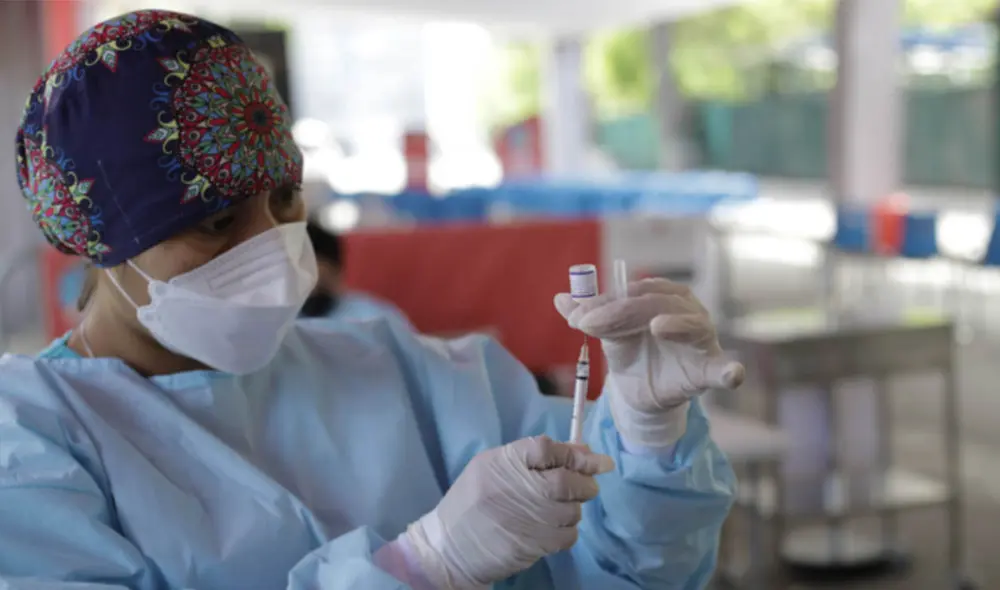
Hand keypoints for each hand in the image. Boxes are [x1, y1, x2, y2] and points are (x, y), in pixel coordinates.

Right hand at [401, 436, 614, 589]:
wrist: (449, 547)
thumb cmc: (472, 502)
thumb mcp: (492, 468)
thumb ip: (534, 457)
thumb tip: (583, 451)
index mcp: (501, 462)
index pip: (546, 448)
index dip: (574, 453)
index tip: (592, 458)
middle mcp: (513, 488)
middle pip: (565, 480)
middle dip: (585, 481)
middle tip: (588, 485)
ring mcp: (524, 519)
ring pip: (571, 510)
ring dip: (574, 508)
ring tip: (558, 509)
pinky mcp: (531, 545)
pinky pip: (567, 536)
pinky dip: (567, 531)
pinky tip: (552, 528)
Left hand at [555, 278, 743, 447]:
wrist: (642, 394)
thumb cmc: (631, 354)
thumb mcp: (606, 334)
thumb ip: (586, 315)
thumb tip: (558, 299)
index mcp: (662, 297)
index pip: (635, 292)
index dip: (606, 302)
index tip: (577, 319)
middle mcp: (686, 312)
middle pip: (658, 304)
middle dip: (622, 313)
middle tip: (590, 325)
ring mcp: (702, 341)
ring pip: (694, 325)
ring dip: (677, 324)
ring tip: (657, 326)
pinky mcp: (709, 370)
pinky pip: (724, 370)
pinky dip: (730, 371)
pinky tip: (731, 374)